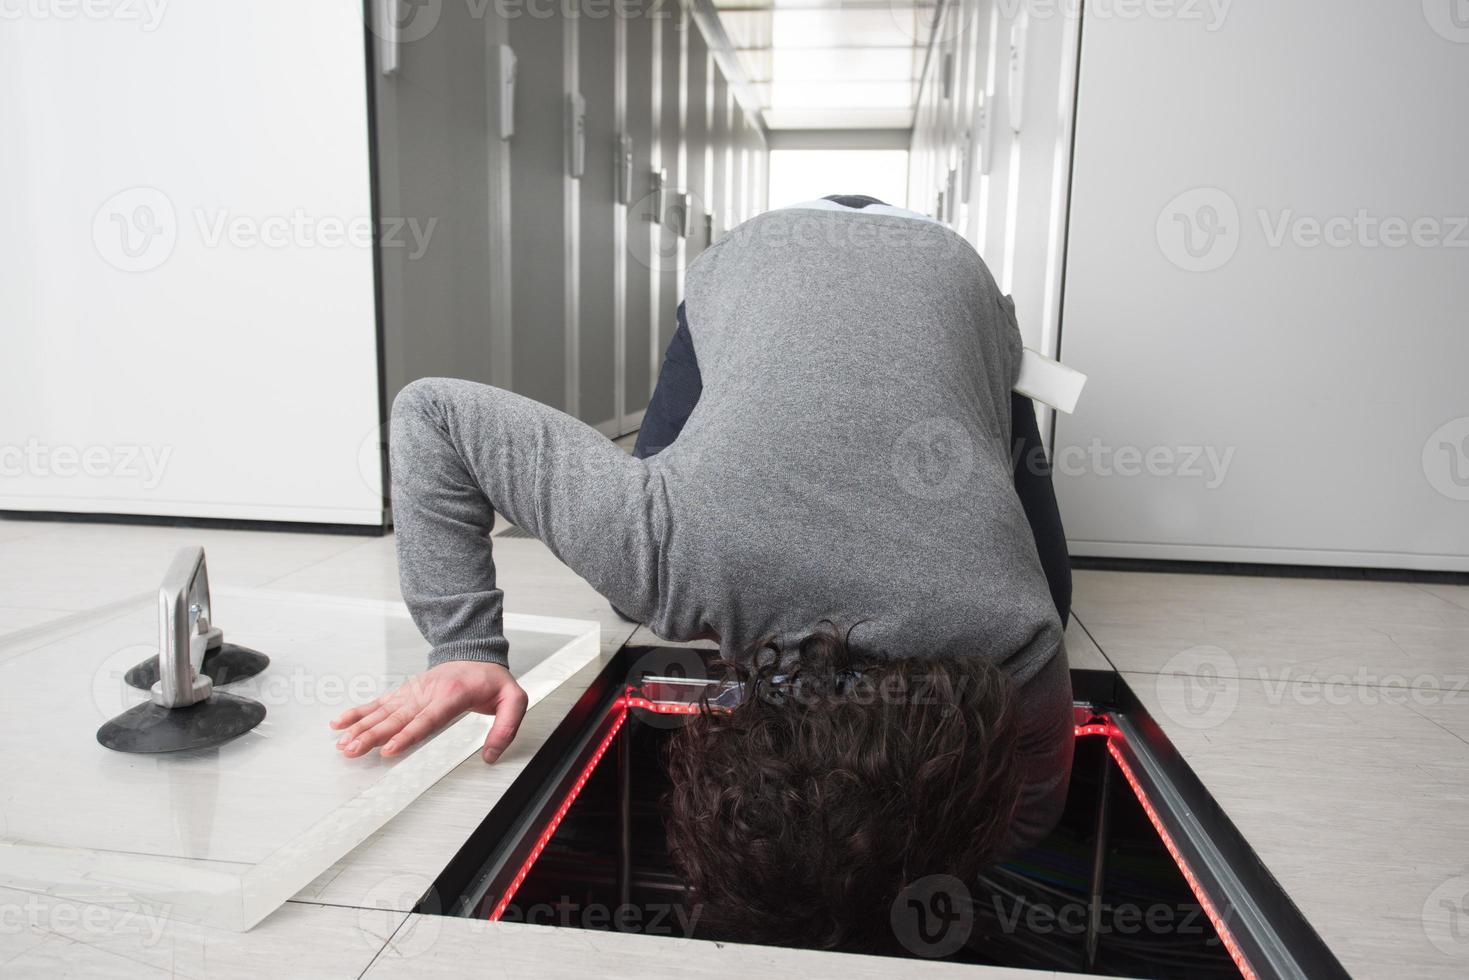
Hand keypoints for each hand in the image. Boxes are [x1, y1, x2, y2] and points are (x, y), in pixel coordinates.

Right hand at [330, 661, 528, 762]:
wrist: (477, 653)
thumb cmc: (493, 681)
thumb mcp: (513, 700)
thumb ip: (506, 728)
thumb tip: (490, 755)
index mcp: (452, 694)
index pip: (427, 718)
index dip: (407, 734)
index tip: (388, 749)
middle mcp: (427, 692)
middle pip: (397, 717)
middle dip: (372, 735)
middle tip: (353, 750)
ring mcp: (413, 691)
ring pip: (383, 711)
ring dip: (361, 727)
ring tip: (343, 744)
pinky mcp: (405, 692)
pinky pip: (378, 702)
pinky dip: (358, 712)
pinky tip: (340, 723)